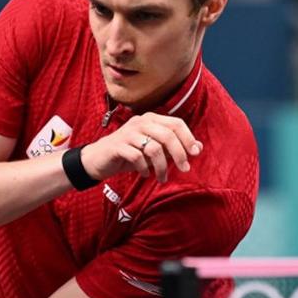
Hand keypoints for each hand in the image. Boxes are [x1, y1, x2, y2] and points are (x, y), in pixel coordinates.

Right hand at [80, 112, 201, 182]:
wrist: (99, 159)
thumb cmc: (130, 153)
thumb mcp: (154, 149)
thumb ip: (173, 147)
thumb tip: (198, 147)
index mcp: (151, 119)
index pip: (176, 123)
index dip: (188, 138)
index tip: (195, 154)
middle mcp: (140, 122)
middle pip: (167, 135)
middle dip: (179, 154)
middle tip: (184, 169)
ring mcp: (128, 133)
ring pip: (154, 148)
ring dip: (162, 166)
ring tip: (162, 178)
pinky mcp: (117, 146)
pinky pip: (137, 157)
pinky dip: (144, 168)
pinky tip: (145, 174)